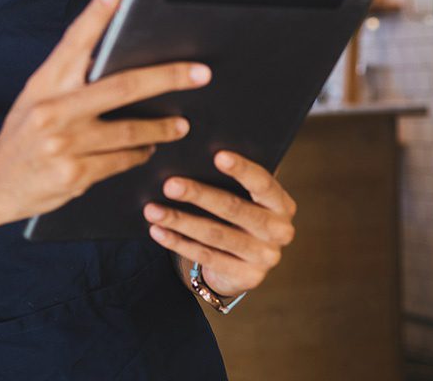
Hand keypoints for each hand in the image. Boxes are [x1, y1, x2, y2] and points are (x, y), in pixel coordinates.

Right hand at [0, 0, 212, 224]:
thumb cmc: (23, 134)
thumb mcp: (37, 98)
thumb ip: (71, 79)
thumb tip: (123, 59)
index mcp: (44, 83)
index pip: (74, 41)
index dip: (97, 15)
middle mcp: (53, 110)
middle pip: (122, 87)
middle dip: (167, 77)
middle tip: (200, 72)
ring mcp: (65, 144)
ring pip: (131, 131)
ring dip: (161, 127)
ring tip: (180, 123)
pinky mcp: (74, 175)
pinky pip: (122, 160)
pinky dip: (139, 153)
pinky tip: (148, 149)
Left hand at [143, 151, 296, 298]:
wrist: (245, 263)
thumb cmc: (238, 214)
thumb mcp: (244, 198)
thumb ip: (230, 180)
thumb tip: (192, 154)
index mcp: (281, 203)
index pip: (263, 183)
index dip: (241, 169)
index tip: (217, 155)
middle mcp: (279, 231)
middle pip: (234, 209)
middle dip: (199, 195)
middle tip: (169, 185)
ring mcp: (265, 257)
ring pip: (215, 235)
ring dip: (180, 221)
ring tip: (152, 210)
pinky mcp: (247, 277)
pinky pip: (206, 257)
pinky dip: (178, 243)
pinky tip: (157, 231)